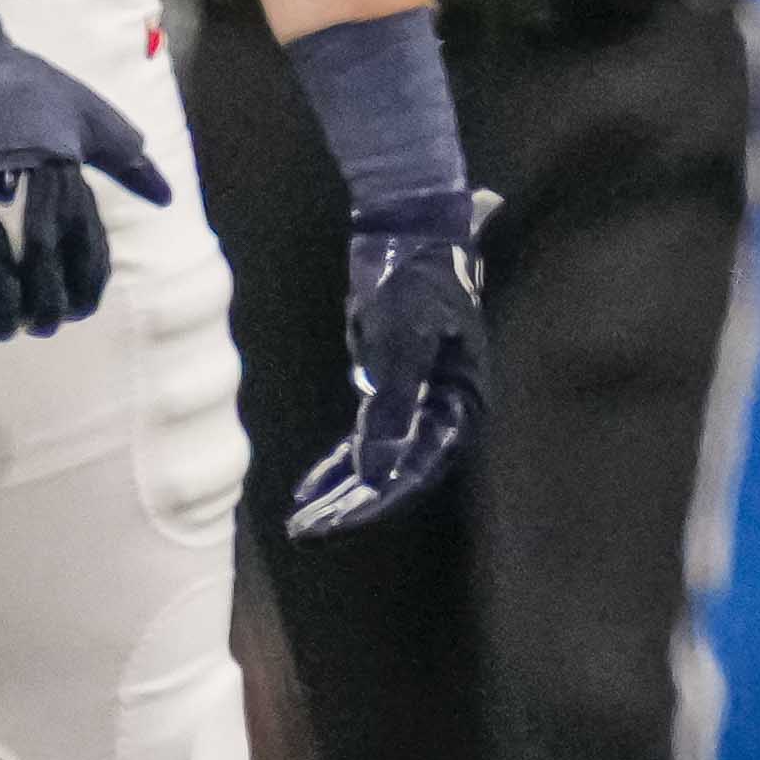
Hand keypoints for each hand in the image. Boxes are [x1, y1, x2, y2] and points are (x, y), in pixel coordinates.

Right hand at [0, 0, 169, 341]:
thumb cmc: (19, 82)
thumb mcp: (86, 113)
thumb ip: (127, 157)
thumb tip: (165, 196)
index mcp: (65, 168)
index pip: (84, 243)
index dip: (85, 284)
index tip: (82, 309)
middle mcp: (23, 186)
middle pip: (39, 264)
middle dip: (44, 304)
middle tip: (42, 327)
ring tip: (3, 328)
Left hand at [290, 188, 492, 534]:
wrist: (407, 229)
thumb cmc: (412, 277)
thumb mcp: (401, 338)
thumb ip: (392, 404)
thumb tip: (378, 467)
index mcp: (460, 402)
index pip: (417, 468)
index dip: (376, 501)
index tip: (335, 522)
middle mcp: (444, 409)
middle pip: (397, 473)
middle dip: (350, 506)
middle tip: (304, 531)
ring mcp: (418, 400)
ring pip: (379, 461)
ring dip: (340, 491)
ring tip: (299, 521)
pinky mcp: (392, 387)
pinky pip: (366, 439)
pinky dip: (339, 463)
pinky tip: (311, 487)